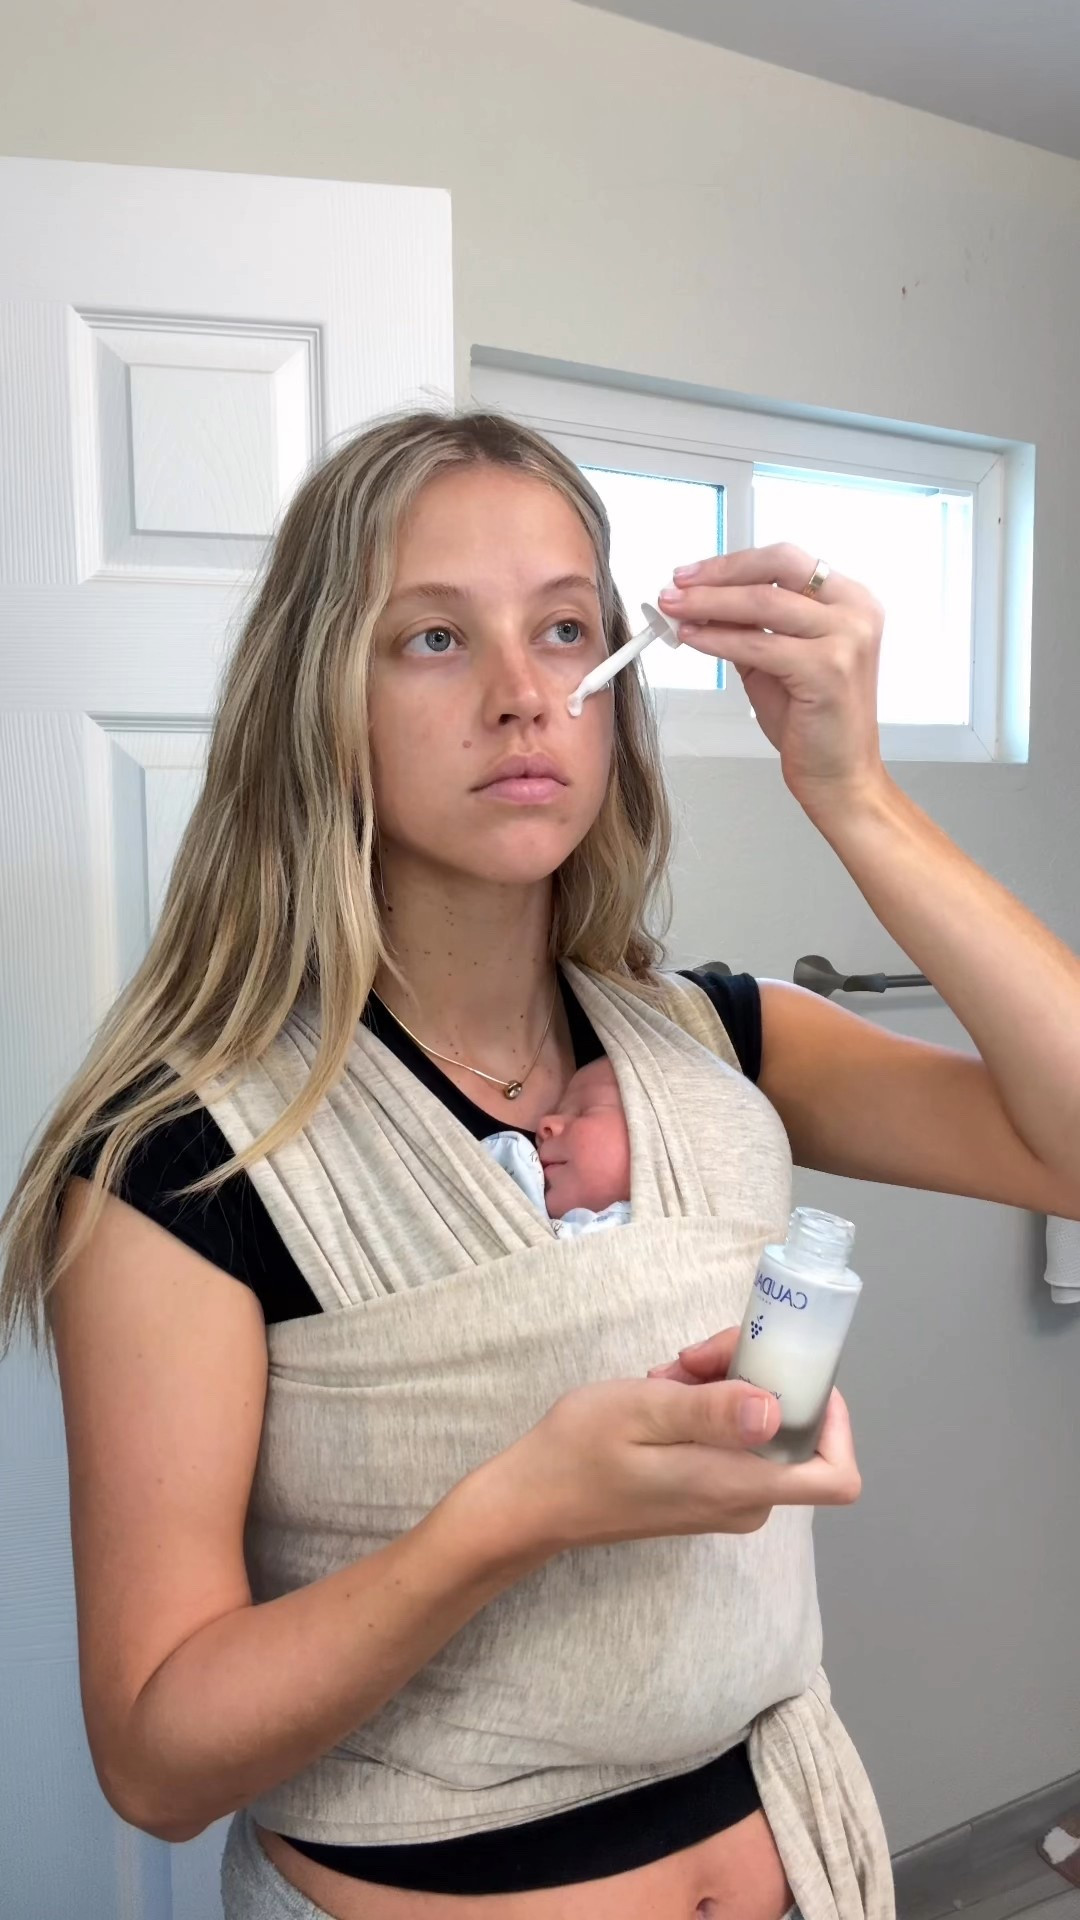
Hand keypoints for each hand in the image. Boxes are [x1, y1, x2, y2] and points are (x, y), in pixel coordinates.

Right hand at [484, 1331, 860, 1558]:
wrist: (532, 1501)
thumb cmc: (579, 1452)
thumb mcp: (642, 1412)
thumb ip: (711, 1411)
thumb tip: (775, 1409)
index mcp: (738, 1485)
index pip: (835, 1477)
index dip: (835, 1421)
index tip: (793, 1371)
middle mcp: (744, 1501)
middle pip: (792, 1432)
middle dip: (759, 1379)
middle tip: (696, 1355)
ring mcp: (724, 1500)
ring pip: (758, 1429)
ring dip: (724, 1387)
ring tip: (668, 1374)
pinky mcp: (703, 1492)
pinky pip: (731, 1441)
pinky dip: (708, 1407)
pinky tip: (662, 1391)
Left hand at [658, 545, 886, 818]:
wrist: (839, 775)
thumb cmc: (812, 722)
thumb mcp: (776, 660)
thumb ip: (749, 626)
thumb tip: (701, 600)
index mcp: (850, 601)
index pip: (785, 560)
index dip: (733, 563)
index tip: (692, 573)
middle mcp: (856, 612)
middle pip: (777, 567)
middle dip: (719, 573)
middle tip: (677, 584)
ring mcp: (846, 638)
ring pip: (762, 602)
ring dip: (708, 602)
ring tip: (673, 609)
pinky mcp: (827, 669)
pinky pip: (758, 643)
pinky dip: (717, 638)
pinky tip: (692, 638)